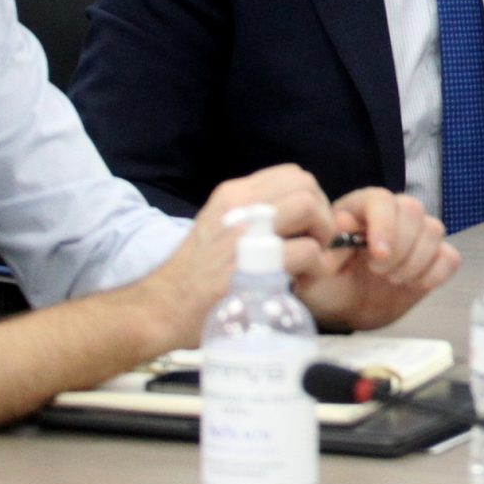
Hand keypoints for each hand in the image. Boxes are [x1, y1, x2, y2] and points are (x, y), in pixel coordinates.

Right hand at [134, 164, 336, 348]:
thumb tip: (302, 218)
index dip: (313, 198)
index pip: (292, 175)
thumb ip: (258, 219)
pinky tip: (304, 282)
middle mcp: (239, 204)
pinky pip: (306, 250)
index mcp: (234, 195)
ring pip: (309, 207)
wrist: (161, 309)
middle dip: (322, 214)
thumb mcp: (221, 230)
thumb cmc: (194, 276)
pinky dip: (316, 266)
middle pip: (306, 185)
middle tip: (316, 243)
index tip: (308, 227)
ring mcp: (245, 231)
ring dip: (322, 236)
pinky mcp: (252, 263)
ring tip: (312, 261)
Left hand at [294, 188, 461, 332]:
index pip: (381, 200)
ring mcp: (415, 236)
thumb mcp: (312, 273)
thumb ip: (323, 250)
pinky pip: (450, 256)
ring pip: (434, 229)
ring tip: (394, 280)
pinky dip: (436, 273)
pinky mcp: (432, 259)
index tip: (378, 256)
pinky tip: (414, 285)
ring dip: (417, 261)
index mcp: (359, 210)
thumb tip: (343, 223)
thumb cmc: (326, 287)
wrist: (344, 311)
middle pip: (413, 210)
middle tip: (380, 273)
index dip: (385, 224)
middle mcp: (391, 215)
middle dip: (401, 247)